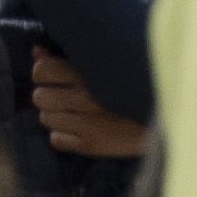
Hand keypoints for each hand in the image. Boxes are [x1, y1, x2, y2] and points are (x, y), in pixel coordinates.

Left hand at [29, 50, 149, 162]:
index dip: (42, 74)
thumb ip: (67, 58)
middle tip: (62, 98)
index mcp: (90, 73)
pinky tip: (77, 130)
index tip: (52, 78)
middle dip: (47, 97)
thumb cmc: (129, 87)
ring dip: (55, 116)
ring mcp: (88, 123)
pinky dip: (62, 136)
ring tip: (72, 113)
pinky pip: (56, 140)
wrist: (160, 120)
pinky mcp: (91, 145)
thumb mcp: (101, 67)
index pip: (42, 70)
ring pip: (45, 118)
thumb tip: (36, 51)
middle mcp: (87, 97)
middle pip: (39, 97)